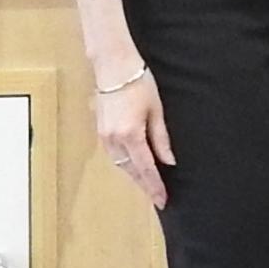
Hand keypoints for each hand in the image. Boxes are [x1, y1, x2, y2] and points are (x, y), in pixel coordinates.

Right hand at [91, 61, 172, 208]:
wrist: (113, 67)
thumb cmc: (139, 84)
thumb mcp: (156, 111)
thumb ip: (161, 138)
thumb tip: (168, 161)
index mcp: (130, 134)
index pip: (146, 168)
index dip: (154, 185)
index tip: (163, 200)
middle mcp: (114, 139)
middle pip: (131, 170)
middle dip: (145, 185)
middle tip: (158, 199)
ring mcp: (104, 136)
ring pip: (121, 164)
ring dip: (134, 176)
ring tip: (149, 187)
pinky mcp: (100, 131)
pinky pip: (114, 155)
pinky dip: (126, 164)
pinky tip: (135, 168)